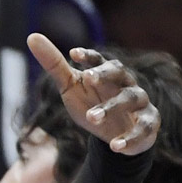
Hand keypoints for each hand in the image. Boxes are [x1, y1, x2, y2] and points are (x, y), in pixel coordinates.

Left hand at [27, 33, 159, 154]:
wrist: (117, 135)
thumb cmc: (92, 104)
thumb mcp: (71, 87)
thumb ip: (54, 64)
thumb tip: (32, 36)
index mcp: (107, 73)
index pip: (99, 60)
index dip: (88, 57)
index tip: (73, 54)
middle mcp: (126, 83)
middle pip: (119, 72)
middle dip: (104, 74)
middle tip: (87, 78)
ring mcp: (140, 102)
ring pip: (130, 99)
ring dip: (111, 107)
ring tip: (90, 117)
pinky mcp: (149, 123)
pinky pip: (143, 129)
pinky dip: (130, 138)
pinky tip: (115, 146)